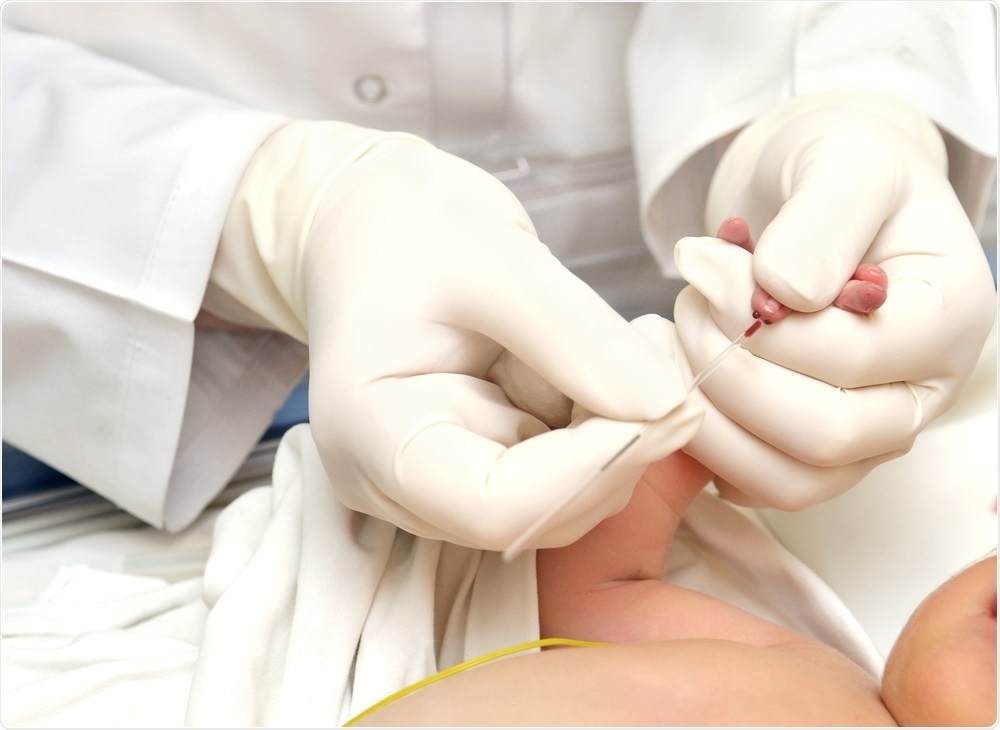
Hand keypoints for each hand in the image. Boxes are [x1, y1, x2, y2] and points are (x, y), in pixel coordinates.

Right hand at [214, 121, 699, 548]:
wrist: (374, 227)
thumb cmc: (411, 227)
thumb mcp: (494, 258)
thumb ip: (577, 335)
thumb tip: (668, 405)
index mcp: (372, 435)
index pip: (493, 506)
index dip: (589, 471)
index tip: (666, 404)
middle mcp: (397, 482)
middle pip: (533, 515)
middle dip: (615, 449)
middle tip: (659, 359)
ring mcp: (437, 482)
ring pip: (560, 500)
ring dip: (617, 434)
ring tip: (630, 343)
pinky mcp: (477, 465)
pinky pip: (561, 471)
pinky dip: (603, 424)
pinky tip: (604, 361)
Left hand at [673, 90, 996, 508]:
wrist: (828, 199)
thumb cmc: (845, 175)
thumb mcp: (846, 162)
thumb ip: (822, 218)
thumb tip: (782, 293)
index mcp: (946, 320)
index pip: (848, 358)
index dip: (759, 325)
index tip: (706, 268)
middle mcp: (918, 394)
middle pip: (822, 438)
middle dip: (728, 373)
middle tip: (686, 306)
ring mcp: (866, 437)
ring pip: (784, 481)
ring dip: (707, 416)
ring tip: (679, 339)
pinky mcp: (812, 457)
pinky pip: (751, 483)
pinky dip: (701, 441)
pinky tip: (682, 374)